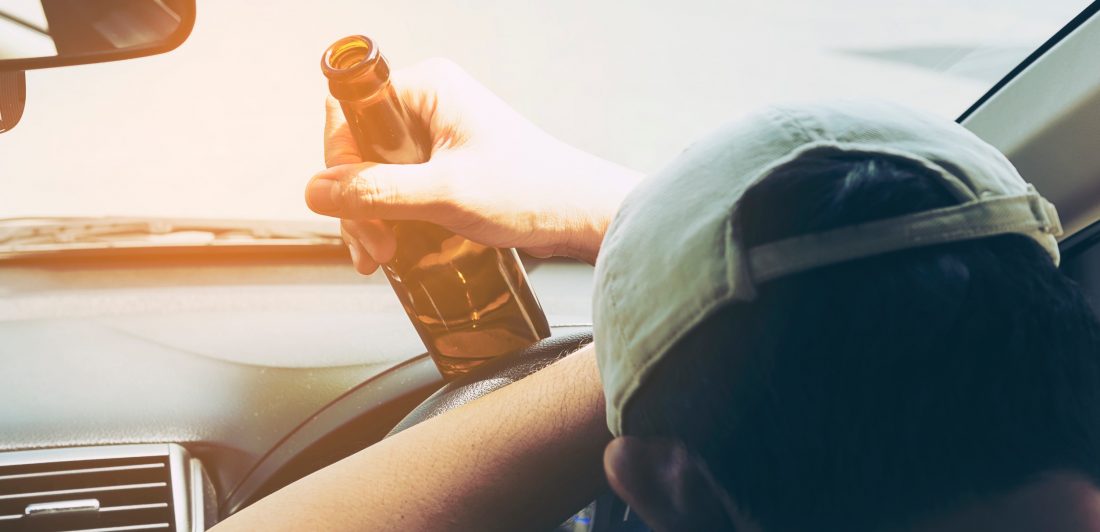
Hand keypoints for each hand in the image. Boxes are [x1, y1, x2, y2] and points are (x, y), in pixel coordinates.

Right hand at [305, 59, 640, 273]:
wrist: (581, 216)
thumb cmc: (532, 192)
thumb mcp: (446, 194)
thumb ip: (377, 193)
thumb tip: (315, 193)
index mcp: (427, 89)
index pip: (348, 115)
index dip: (339, 166)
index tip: (350, 211)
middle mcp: (428, 105)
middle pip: (358, 150)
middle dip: (356, 204)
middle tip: (375, 249)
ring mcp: (436, 137)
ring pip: (374, 175)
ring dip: (371, 218)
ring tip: (383, 259)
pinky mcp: (445, 167)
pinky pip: (398, 188)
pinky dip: (390, 220)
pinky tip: (392, 252)